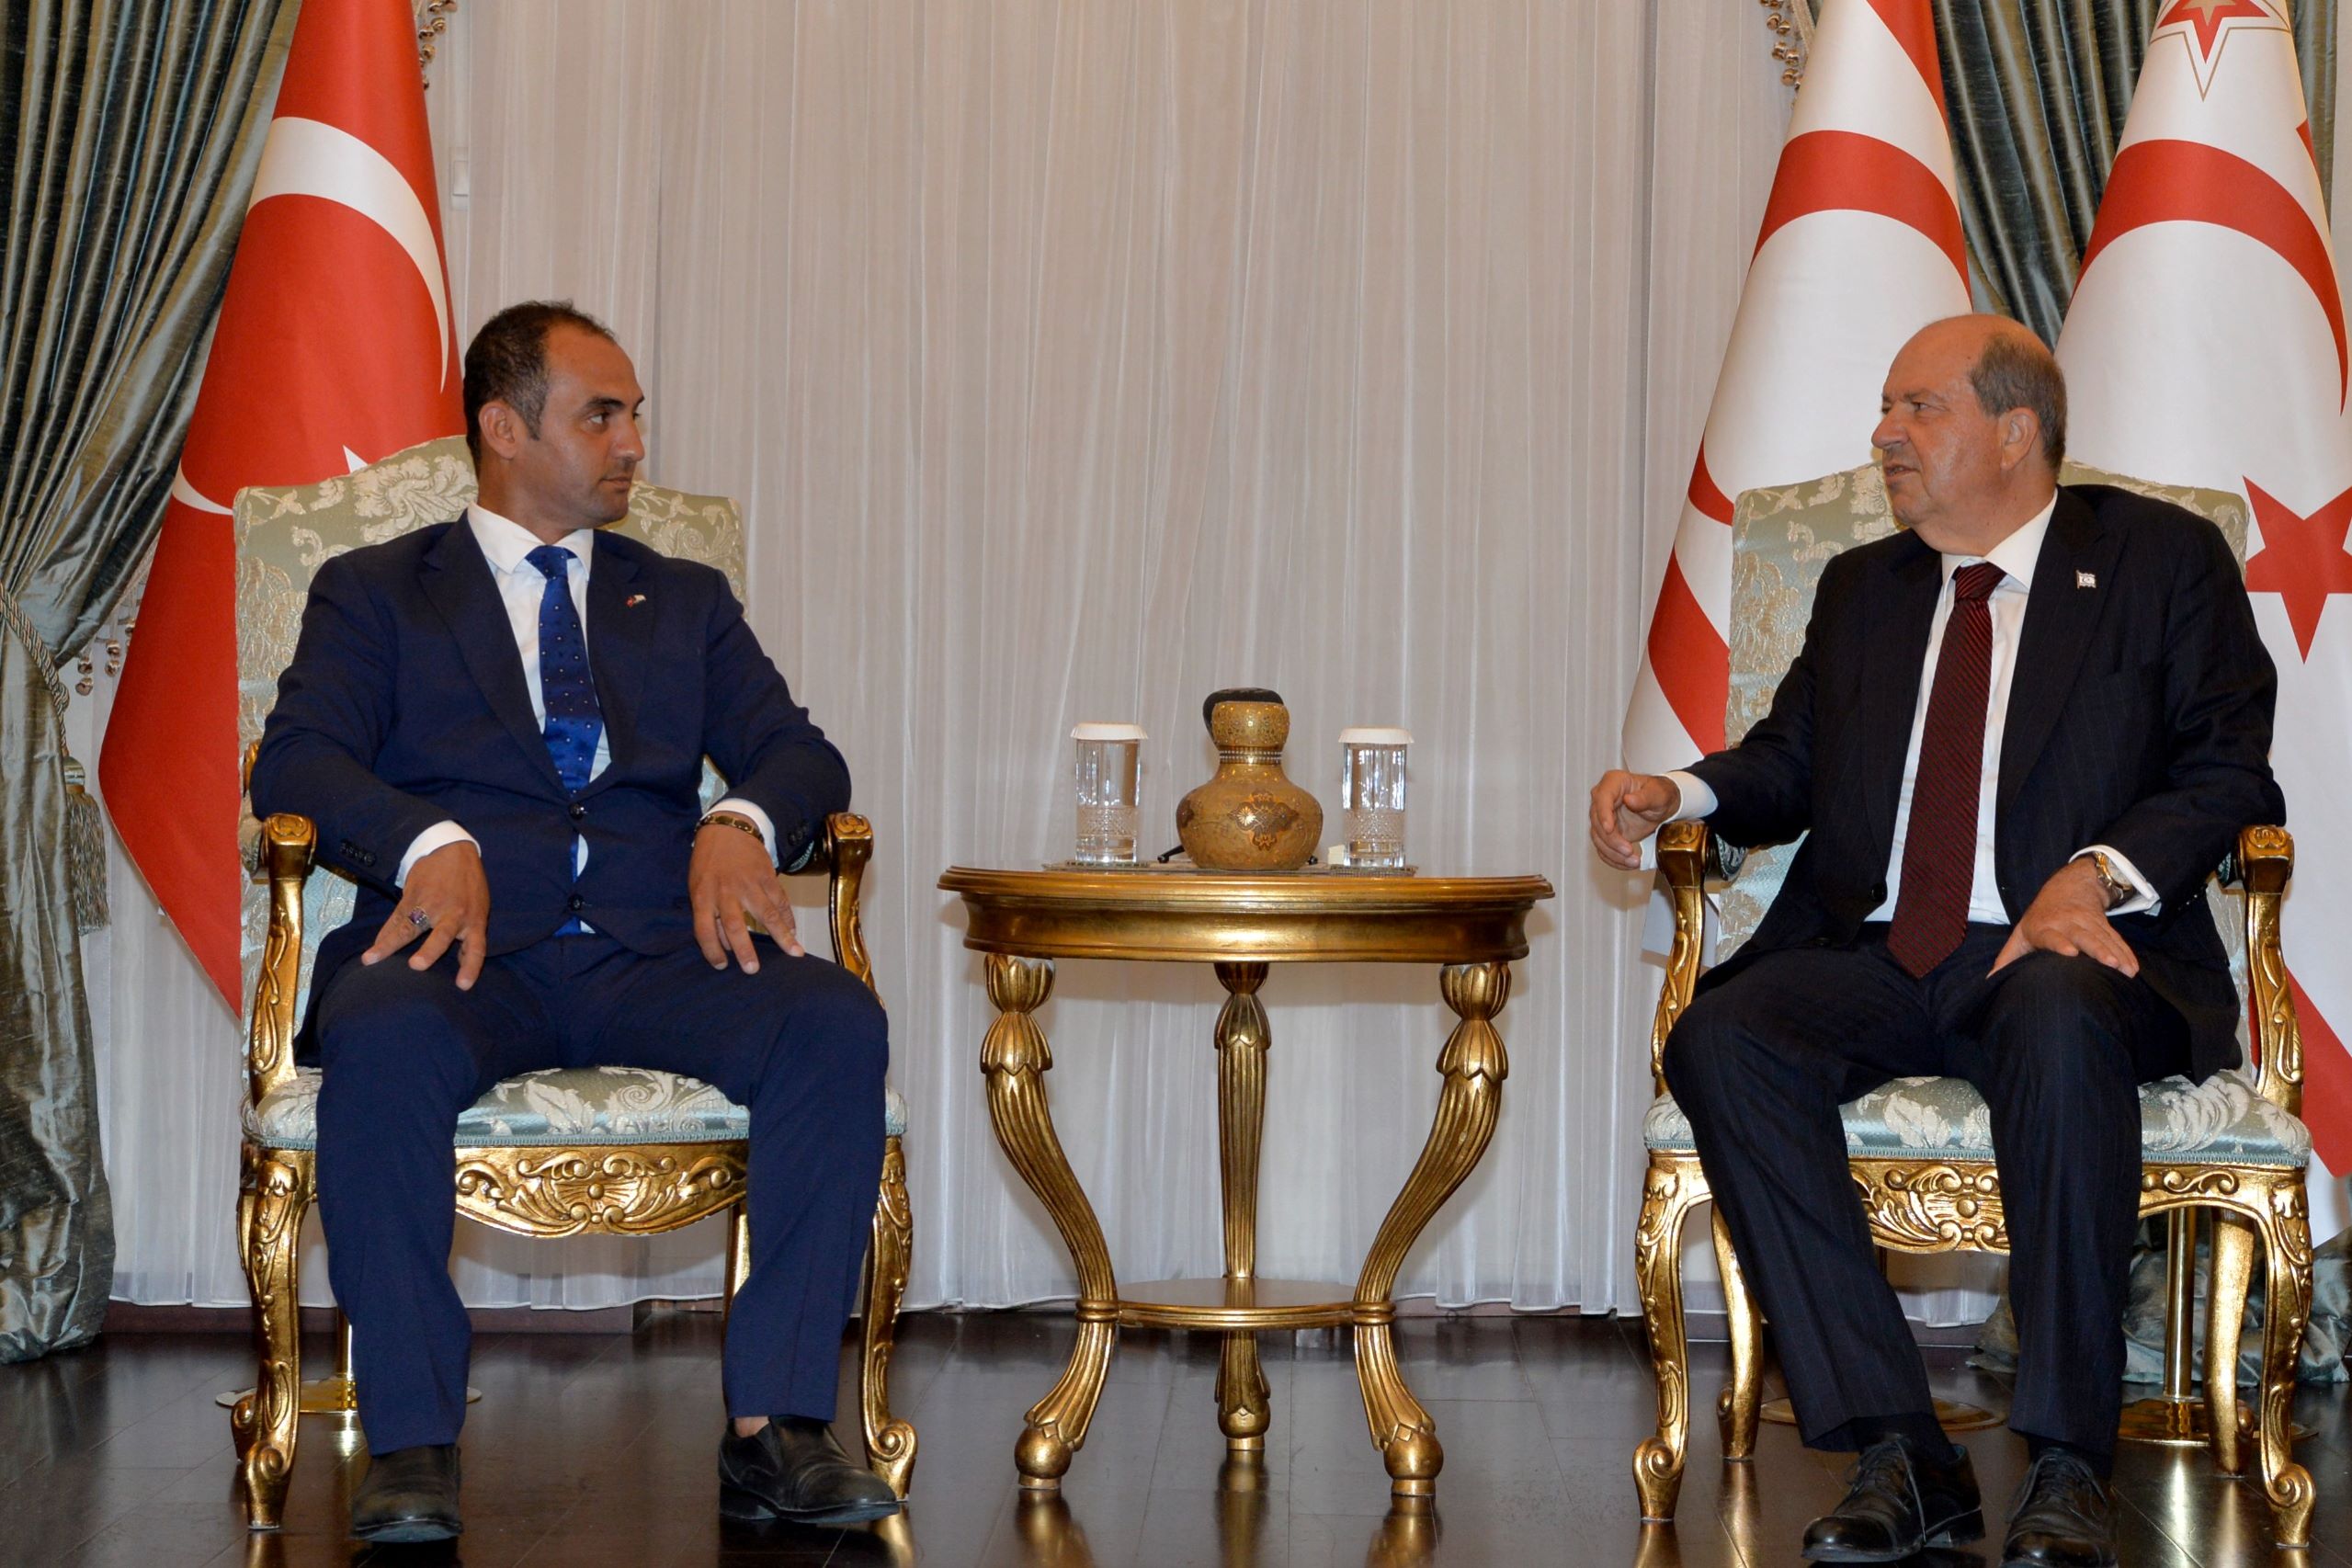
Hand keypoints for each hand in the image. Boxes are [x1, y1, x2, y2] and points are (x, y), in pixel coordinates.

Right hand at [363, 840, 490, 988]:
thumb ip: (470, 934)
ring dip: (389, 944)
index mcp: (474, 920)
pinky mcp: (411, 897)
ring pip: (409, 928)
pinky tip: (373, 951)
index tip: (462, 986)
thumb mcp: (477, 908)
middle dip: (429, 952)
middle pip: (441, 936)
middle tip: (417, 965)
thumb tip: (462, 964)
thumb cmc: (468, 886)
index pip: (476, 948)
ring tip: (372, 959)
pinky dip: (384, 935)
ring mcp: (430, 906)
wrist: (453, 850)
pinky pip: (396, 919)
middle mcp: (453, 915)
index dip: (470, 967)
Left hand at [690, 815, 800, 971]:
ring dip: (781, 935)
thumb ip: (708, 915)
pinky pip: (780, 900)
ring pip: (766, 913)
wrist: (727, 830)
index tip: (721, 966)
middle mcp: (725, 891)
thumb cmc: (708, 864)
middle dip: (744, 949)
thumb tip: (725, 946)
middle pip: (734, 924)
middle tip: (753, 969)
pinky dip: (788, 918)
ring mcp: (749, 884)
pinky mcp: (767, 876)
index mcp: (703, 896)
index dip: (711, 950)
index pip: (703, 929)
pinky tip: (793, 933)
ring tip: (794, 953)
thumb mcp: (698, 887)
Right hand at [1589, 770, 1681, 870]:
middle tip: (1628, 850)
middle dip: (1612, 840)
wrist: (1662, 806)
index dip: (1603, 815)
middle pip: (1597, 822)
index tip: (1610, 829)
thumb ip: (1645, 796)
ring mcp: (1603, 817)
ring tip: (1633, 861)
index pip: (1601, 798)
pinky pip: (1604, 848)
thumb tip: (1628, 799)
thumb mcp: (1658, 793)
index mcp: (1613, 783)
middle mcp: (1603, 800)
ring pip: (1598, 838)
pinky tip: (1628, 864)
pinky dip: (1614, 859)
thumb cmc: (1659, 794)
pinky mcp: (1607, 833)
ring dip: (1613, 853)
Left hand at [1991, 859, 2137, 976]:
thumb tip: (1990, 981)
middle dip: (2098, 950)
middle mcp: (2067, 923)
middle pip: (2084, 937)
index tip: (2070, 952)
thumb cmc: (2040, 917)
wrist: (2069, 885)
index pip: (2051, 936)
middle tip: (2110, 964)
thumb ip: (2008, 957)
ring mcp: (2088, 923)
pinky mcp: (2103, 925)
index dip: (2060, 943)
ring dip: (2117, 955)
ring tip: (2127, 971)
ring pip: (2104, 939)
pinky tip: (2133, 968)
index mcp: (2043, 927)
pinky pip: (2116, 940)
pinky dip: (2126, 953)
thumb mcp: (2021, 933)